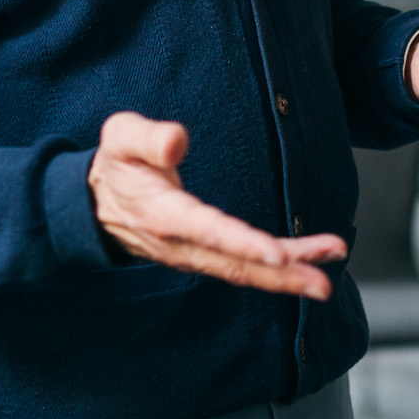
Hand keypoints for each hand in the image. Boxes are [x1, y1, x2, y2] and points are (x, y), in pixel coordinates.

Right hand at [87, 111, 346, 298]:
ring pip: (242, 271)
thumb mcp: (120, 138)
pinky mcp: (200, 256)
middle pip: (235, 262)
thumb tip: (178, 141)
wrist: (92, 204)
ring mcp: (191, 254)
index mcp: (162, 213)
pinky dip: (272, 273)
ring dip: (286, 277)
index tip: (277, 253)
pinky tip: (302, 269)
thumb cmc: (115, 164)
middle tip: (323, 280)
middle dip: (282, 273)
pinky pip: (239, 268)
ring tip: (325, 279)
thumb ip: (148, 137)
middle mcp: (180, 242)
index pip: (208, 231)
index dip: (243, 243)